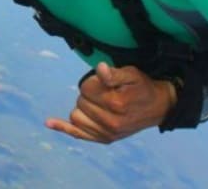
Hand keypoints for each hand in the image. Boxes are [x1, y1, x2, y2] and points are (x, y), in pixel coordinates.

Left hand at [44, 62, 176, 143]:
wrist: (158, 107)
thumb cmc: (142, 87)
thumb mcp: (132, 74)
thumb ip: (114, 73)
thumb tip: (100, 68)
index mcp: (116, 102)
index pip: (86, 87)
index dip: (94, 80)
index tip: (106, 81)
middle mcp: (110, 121)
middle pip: (80, 100)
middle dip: (90, 93)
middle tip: (107, 92)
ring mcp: (106, 133)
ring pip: (76, 115)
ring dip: (84, 107)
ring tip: (100, 103)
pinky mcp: (104, 139)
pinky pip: (77, 133)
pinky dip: (62, 127)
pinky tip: (49, 122)